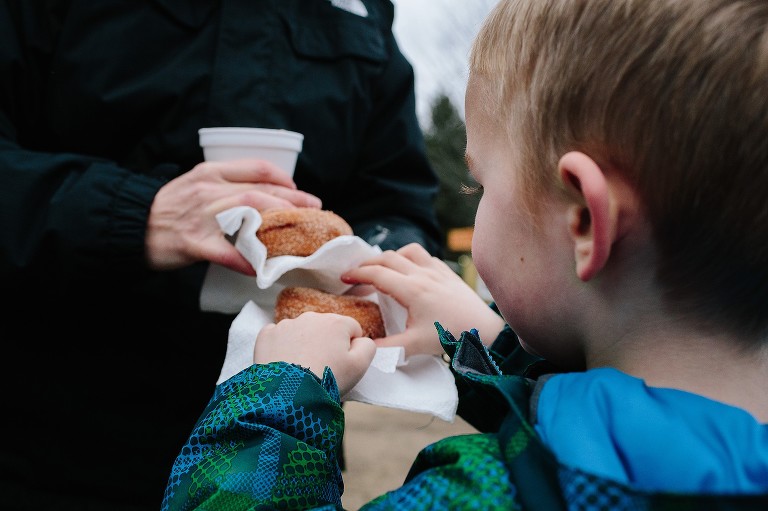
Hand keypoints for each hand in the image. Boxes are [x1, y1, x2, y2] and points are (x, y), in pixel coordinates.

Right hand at [145, 159, 321, 273]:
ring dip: (277, 223)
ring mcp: (199, 216)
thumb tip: (261, 197)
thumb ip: (223, 187)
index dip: (284, 178)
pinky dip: (246, 260)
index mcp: (210, 173)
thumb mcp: (195, 186)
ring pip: (247, 212)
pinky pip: (225, 252)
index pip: (256, 167)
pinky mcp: (191, 242)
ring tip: (298, 234)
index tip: (299, 189)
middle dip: (292, 200)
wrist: (128, 224)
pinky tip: (262, 269)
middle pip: (258, 190)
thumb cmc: (167, 208)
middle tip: (314, 209)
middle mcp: (207, 190)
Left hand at [254, 312, 376, 395]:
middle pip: (325, 329)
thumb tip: (360, 339)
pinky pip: (278, 337)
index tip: (342, 365)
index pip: (351, 329)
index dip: (349, 348)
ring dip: (304, 345)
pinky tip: (284, 364)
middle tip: (322, 368)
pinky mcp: (267, 335)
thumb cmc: (327, 380)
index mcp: (336, 322)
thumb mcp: (359, 366)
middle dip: (325, 344)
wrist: (288, 395)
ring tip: (302, 369)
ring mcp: (286, 324)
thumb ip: (368, 346)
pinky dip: (282, 347)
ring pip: (301, 332)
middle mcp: (310, 317)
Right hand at [341, 243, 504, 355]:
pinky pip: (425, 256)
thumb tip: (364, 349)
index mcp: (412, 290)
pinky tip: (409, 271)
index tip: (343, 279)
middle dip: (367, 264)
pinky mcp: (448, 272)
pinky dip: (411, 259)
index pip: (377, 274)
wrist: (486, 331)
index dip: (357, 274)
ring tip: (380, 270)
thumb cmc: (451, 337)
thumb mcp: (415, 345)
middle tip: (354, 275)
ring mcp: (437, 271)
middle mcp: (423, 274)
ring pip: (407, 251)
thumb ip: (387, 348)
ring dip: (390, 257)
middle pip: (387, 258)